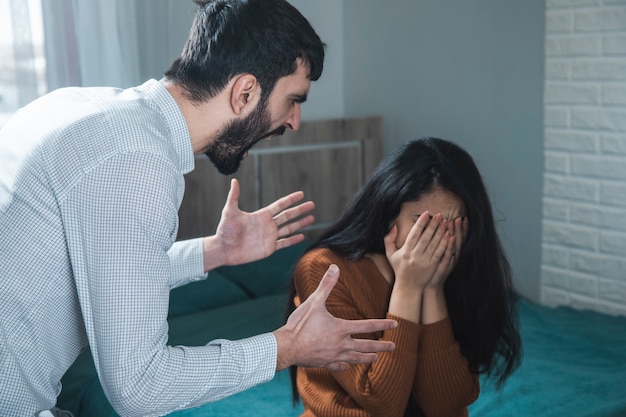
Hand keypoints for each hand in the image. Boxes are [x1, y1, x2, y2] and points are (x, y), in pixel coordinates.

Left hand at [212, 178, 314, 265]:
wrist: (224, 249)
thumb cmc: (225, 230)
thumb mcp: (230, 211)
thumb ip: (234, 197)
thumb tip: (234, 180)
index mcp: (261, 215)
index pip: (280, 205)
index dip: (291, 199)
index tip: (301, 194)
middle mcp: (268, 225)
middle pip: (288, 215)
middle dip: (300, 210)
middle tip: (312, 204)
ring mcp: (270, 236)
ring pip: (289, 228)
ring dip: (301, 223)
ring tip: (312, 218)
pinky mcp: (269, 248)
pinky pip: (284, 243)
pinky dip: (293, 240)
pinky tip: (302, 236)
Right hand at [274, 265, 396, 370]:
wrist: (285, 347)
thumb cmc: (299, 324)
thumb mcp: (314, 301)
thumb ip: (326, 285)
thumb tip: (334, 267)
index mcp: (341, 328)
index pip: (368, 325)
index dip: (383, 324)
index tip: (396, 325)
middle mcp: (341, 344)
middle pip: (366, 346)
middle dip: (382, 346)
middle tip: (394, 347)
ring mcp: (334, 356)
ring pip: (356, 359)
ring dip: (367, 358)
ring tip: (376, 358)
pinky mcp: (324, 363)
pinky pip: (339, 366)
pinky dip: (346, 365)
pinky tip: (348, 365)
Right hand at [384, 212, 453, 291]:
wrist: (408, 287)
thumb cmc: (399, 268)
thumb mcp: (390, 254)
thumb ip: (389, 239)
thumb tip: (394, 225)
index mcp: (405, 251)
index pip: (414, 234)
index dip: (420, 223)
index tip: (426, 213)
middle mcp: (414, 256)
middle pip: (425, 237)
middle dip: (433, 225)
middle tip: (439, 215)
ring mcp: (424, 262)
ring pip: (434, 244)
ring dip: (441, 232)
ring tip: (445, 222)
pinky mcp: (432, 266)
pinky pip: (440, 253)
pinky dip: (445, 244)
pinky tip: (449, 236)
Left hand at [425, 215, 468, 288]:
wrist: (429, 285)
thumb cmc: (432, 268)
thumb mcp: (437, 255)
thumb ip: (438, 243)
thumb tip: (439, 229)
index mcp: (452, 253)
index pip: (459, 238)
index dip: (462, 229)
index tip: (463, 218)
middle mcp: (453, 256)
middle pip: (458, 240)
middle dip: (459, 229)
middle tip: (459, 218)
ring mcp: (449, 261)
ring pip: (454, 246)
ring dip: (455, 233)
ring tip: (455, 223)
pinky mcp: (444, 266)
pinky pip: (448, 253)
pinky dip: (450, 245)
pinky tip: (451, 237)